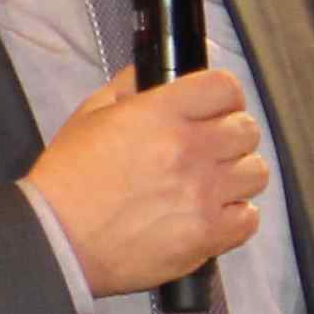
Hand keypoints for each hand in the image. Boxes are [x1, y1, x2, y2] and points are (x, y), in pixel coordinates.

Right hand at [25, 67, 268, 297]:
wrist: (58, 241)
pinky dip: (235, 215)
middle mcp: (188, 149)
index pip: (224, 87)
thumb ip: (128, 88)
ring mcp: (202, 194)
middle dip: (230, 135)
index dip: (222, 96)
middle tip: (209, 149)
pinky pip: (249, 218)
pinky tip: (210, 213)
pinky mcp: (206, 235)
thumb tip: (153, 72)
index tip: (215, 108)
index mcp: (160, 114)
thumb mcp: (90, 116)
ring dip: (235, 175)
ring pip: (255, 172)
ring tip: (210, 184)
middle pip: (246, 129)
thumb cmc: (68, 182)